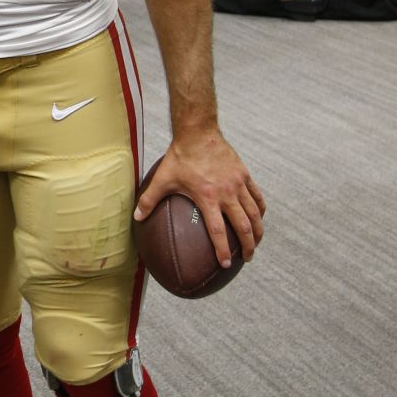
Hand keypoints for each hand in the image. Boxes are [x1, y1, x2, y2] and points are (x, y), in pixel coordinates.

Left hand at [134, 130, 265, 267]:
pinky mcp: (244, 174)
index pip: (218, 231)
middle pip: (243, 226)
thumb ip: (149, 200)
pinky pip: (257, 196)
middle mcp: (226, 193)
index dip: (222, 250)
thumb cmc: (179, 156)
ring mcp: (238, 183)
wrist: (198, 132)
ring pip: (255, 213)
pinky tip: (259, 218)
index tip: (226, 264)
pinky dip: (260, 209)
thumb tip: (136, 218)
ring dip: (258, 230)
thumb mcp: (162, 179)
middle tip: (247, 258)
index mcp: (207, 197)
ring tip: (256, 242)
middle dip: (247, 245)